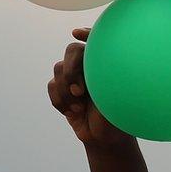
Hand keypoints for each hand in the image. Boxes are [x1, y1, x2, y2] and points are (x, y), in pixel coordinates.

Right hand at [48, 28, 132, 146]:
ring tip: (79, 106)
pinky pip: (52, 85)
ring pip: (59, 68)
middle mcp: (91, 67)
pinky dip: (59, 99)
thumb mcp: (118, 96)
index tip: (77, 34)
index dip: (87, 33)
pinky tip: (72, 112)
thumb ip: (109, 77)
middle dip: (72, 70)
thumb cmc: (118, 117)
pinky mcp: (63, 90)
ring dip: (66, 90)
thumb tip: (106, 58)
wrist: (106, 138)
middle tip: (80, 91)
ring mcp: (75, 78)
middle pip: (72, 50)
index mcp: (107, 65)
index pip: (97, 40)